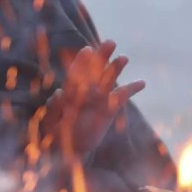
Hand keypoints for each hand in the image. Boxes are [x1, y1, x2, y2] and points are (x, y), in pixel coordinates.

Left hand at [43, 40, 144, 156]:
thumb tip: (59, 93)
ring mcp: (98, 100)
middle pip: (94, 71)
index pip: (76, 74)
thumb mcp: (49, 122)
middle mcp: (84, 93)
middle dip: (102, 57)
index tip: (87, 50)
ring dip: (115, 69)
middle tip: (110, 42)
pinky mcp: (109, 111)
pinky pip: (121, 97)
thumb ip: (53, 109)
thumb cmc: (53, 133)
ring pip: (108, 80)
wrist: (66, 149)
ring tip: (124, 58)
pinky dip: (131, 90)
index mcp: (69, 93)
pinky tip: (142, 82)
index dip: (81, 62)